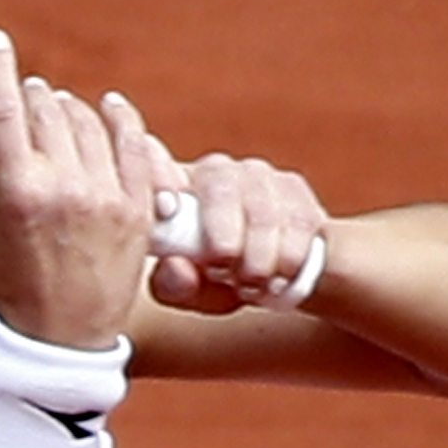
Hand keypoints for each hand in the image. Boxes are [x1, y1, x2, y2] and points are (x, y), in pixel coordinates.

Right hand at [0, 28, 161, 348]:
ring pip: (88, 118)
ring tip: (57, 113)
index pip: (5, 108)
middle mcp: (64, 188)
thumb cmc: (10, 282)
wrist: (63, 337)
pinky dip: (120, 117)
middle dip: (30, 97)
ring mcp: (107, 196)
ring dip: (68, 108)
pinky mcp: (140, 206)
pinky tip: (109, 107)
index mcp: (17, 192)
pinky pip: (134, 141)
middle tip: (23, 100)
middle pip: (46, 108)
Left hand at [145, 149, 332, 314]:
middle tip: (223, 271)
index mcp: (175, 187)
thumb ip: (174, 284)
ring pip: (261, 206)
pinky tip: (279, 279)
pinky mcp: (293, 188)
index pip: (151, 156)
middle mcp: (214, 171)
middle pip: (218, 183)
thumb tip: (178, 267)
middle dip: (224, 233)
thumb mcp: (189, 291)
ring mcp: (256, 175)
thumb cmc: (218, 281)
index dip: (157, 173)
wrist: (276, 279)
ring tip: (253, 286)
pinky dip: (289, 256)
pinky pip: (296, 220)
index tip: (164, 208)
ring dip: (259, 254)